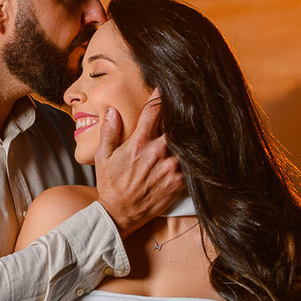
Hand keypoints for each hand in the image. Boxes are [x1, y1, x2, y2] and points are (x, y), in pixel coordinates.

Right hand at [93, 97, 182, 239]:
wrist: (120, 214)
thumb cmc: (110, 185)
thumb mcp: (102, 157)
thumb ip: (109, 132)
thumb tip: (113, 112)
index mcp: (139, 143)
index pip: (153, 111)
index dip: (160, 96)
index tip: (164, 87)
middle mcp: (157, 152)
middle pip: (177, 125)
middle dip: (181, 116)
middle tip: (189, 107)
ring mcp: (170, 167)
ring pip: (186, 145)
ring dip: (187, 139)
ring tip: (197, 128)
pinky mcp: (179, 182)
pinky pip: (190, 165)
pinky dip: (192, 158)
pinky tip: (196, 153)